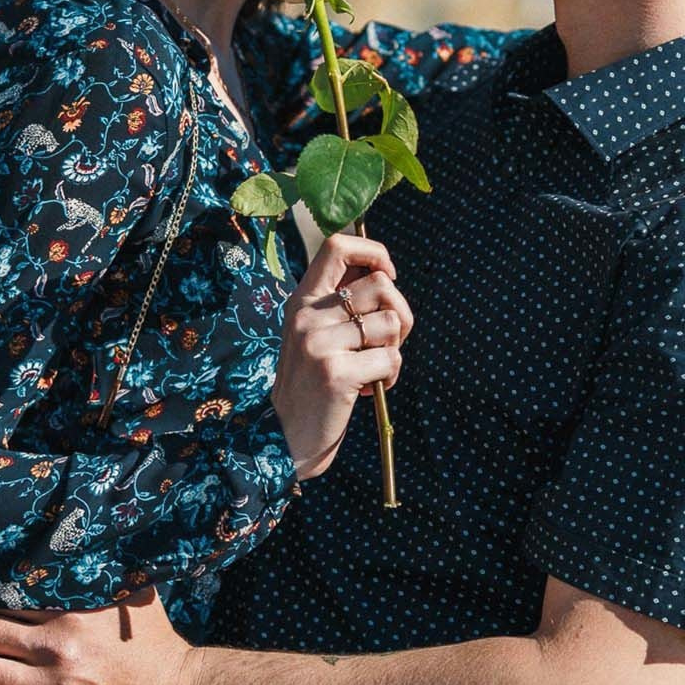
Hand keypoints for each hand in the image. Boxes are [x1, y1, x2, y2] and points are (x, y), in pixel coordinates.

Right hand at [275, 234, 411, 479]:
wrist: (284, 438)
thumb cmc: (312, 385)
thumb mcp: (315, 335)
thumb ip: (342, 305)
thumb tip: (385, 274)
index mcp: (302, 301)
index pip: (337, 246)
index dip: (374, 252)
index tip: (388, 275)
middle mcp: (307, 316)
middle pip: (381, 285)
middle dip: (400, 312)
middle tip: (388, 341)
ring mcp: (319, 343)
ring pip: (391, 321)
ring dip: (395, 347)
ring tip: (374, 367)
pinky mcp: (336, 372)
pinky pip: (391, 358)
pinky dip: (392, 375)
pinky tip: (371, 388)